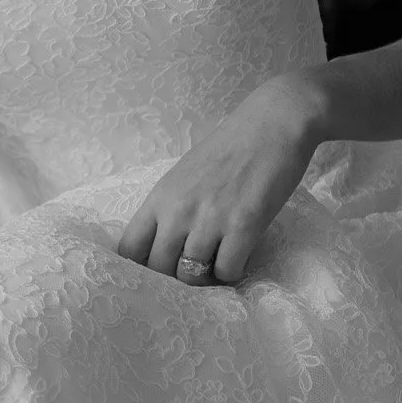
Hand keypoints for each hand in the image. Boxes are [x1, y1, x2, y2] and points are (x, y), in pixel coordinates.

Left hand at [116, 73, 321, 287]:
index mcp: (160, 197)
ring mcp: (210, 219)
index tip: (155, 274)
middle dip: (174, 278)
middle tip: (192, 272)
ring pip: (191, 276)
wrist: (271, 123)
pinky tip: (238, 257)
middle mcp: (178, 210)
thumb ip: (170, 210)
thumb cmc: (228, 149)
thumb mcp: (184, 176)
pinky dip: (232, 272)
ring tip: (216, 264)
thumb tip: (162, 249)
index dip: (139, 269)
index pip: (129, 249)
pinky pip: (227, 271)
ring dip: (205, 277)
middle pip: (158, 270)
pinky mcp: (244, 225)